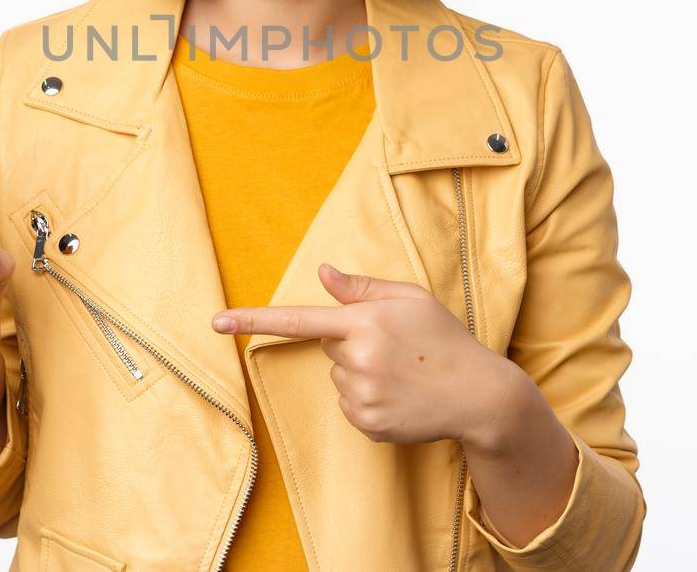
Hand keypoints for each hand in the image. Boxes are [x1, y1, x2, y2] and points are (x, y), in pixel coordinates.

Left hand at [212, 263, 515, 446]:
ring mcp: (362, 395)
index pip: (299, 318)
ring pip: (338, 377)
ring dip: (361, 373)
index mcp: (366, 321)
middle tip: (396, 349)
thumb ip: (362, 288)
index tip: (216, 323)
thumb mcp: (411, 299)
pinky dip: (368, 401)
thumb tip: (322, 272)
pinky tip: (400, 397)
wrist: (480, 395)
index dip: (253, 320)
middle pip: (328, 347)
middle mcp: (358, 358)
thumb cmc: (444, 339)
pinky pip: (348, 405)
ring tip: (402, 374)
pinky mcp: (367, 424)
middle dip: (352, 343)